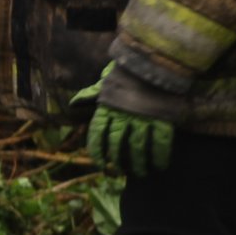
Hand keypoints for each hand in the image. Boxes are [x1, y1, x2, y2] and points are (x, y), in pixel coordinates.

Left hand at [72, 62, 173, 176]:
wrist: (152, 61)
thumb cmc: (127, 73)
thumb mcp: (106, 83)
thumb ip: (91, 95)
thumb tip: (74, 103)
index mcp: (107, 108)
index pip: (97, 135)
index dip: (98, 153)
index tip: (102, 165)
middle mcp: (122, 116)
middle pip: (116, 146)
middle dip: (118, 162)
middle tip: (121, 172)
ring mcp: (142, 118)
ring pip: (137, 148)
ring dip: (138, 164)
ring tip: (142, 173)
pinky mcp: (161, 118)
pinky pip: (160, 143)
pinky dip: (160, 156)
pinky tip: (160, 165)